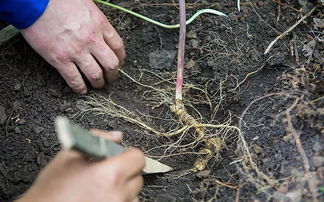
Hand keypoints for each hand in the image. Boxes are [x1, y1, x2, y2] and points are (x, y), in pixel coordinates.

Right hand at [17, 130, 143, 201]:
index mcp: (110, 174)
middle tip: (107, 174)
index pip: (138, 158)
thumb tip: (115, 135)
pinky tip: (102, 198)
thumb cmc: (52, 190)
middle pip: (137, 176)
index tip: (120, 157)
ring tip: (103, 189)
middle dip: (125, 172)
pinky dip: (119, 201)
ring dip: (123, 189)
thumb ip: (96, 139)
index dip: (128, 154)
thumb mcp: (69, 155)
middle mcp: (119, 194)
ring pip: (133, 194)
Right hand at [21, 0, 124, 93]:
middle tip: (110, 77)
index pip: (118, 47)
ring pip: (95, 75)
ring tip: (97, 84)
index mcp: (99, 25)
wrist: (34, 1)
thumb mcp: (87, 6)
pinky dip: (79, 88)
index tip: (118, 62)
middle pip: (111, 64)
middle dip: (113, 74)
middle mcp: (92, 40)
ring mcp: (76, 51)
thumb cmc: (59, 0)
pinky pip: (74, 79)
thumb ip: (97, 21)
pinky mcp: (60, 60)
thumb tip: (101, 32)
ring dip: (98, 83)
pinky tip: (81, 90)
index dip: (120, 58)